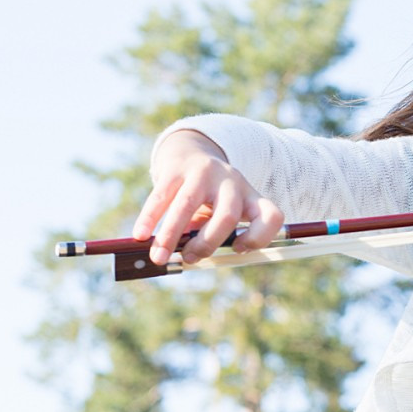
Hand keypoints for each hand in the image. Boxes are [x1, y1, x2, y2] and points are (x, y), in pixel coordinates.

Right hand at [132, 130, 283, 263]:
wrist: (191, 152)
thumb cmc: (208, 197)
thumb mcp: (218, 213)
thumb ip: (208, 236)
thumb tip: (185, 259)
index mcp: (251, 197)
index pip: (271, 216)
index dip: (259, 237)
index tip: (237, 249)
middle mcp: (232, 182)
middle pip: (227, 216)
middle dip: (207, 243)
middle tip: (189, 258)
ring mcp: (204, 173)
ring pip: (188, 205)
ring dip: (171, 235)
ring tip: (158, 257)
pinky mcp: (177, 169)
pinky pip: (162, 196)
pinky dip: (150, 218)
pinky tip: (141, 235)